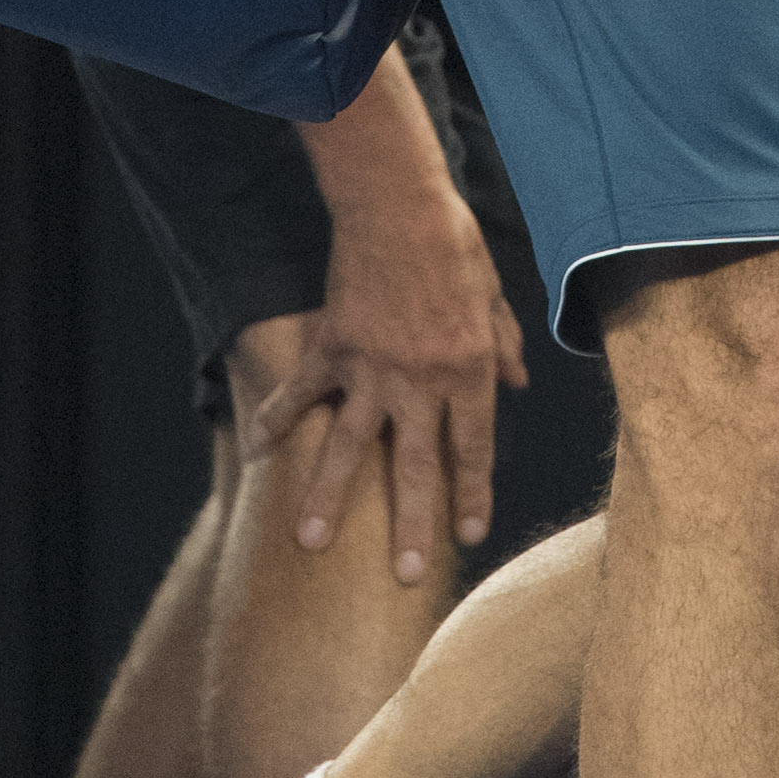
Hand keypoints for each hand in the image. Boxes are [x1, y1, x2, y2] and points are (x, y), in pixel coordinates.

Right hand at [241, 182, 528, 583]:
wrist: (398, 203)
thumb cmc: (454, 243)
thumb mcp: (495, 294)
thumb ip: (505, 342)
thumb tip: (519, 381)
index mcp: (468, 370)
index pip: (472, 448)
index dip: (472, 494)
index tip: (469, 534)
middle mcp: (420, 380)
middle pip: (414, 466)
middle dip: (410, 524)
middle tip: (404, 574)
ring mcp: (370, 368)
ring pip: (348, 446)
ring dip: (328, 497)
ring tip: (311, 543)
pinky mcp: (332, 347)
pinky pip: (301, 392)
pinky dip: (277, 418)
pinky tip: (259, 451)